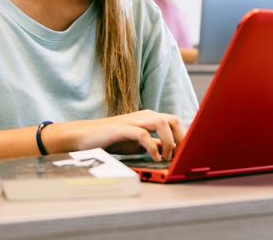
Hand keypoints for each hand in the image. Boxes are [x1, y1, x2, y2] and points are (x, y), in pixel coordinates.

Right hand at [61, 110, 185, 161]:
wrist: (85, 136)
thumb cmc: (112, 139)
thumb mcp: (137, 143)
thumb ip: (154, 144)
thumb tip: (171, 151)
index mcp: (149, 118)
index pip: (174, 121)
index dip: (184, 136)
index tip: (187, 152)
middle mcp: (144, 115)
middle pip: (173, 119)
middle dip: (181, 137)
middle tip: (179, 155)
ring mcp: (134, 120)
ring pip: (162, 122)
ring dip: (169, 141)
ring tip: (166, 157)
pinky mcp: (123, 128)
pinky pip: (143, 134)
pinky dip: (153, 146)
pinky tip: (154, 157)